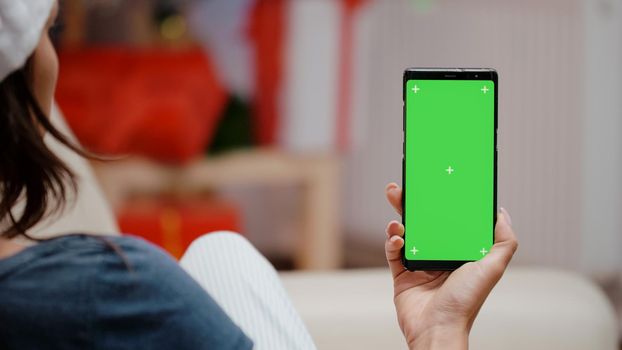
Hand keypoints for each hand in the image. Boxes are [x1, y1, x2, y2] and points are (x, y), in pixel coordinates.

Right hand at [384, 183, 517, 349]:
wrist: (437, 328)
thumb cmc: (465, 302)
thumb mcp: (493, 268)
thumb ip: (504, 241)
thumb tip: (502, 213)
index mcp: (460, 252)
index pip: (451, 220)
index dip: (444, 202)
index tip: (438, 183)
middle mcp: (440, 255)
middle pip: (425, 222)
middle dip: (414, 203)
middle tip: (405, 187)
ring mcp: (419, 263)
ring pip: (406, 232)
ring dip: (400, 217)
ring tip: (397, 207)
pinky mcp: (401, 273)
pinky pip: (393, 250)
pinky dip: (392, 240)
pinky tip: (397, 237)